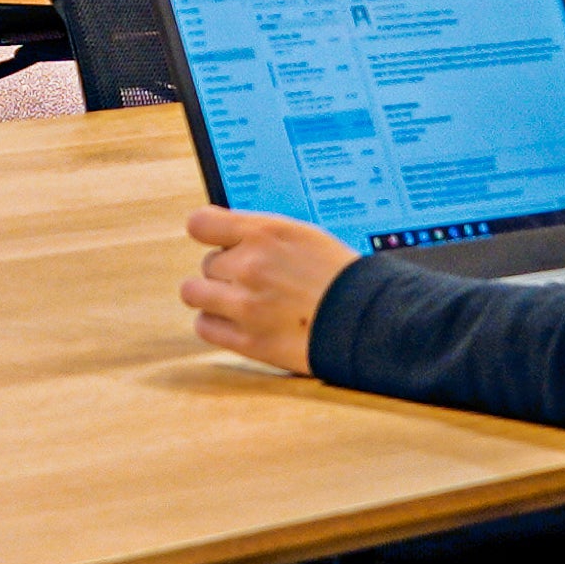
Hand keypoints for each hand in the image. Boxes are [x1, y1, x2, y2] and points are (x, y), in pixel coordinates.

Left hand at [180, 207, 357, 375]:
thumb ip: (266, 236)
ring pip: (195, 293)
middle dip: (227, 271)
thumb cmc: (343, 278)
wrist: (370, 321)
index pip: (200, 224)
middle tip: (255, 281)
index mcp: (266, 233)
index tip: (217, 241)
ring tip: (236, 301)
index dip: (208, 233)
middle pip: (207, 263)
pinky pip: (205, 326)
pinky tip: (236, 322)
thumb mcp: (306, 237)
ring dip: (212, 296)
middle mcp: (250, 265)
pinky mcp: (248, 340)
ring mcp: (245, 304)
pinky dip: (216, 324)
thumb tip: (231, 236)